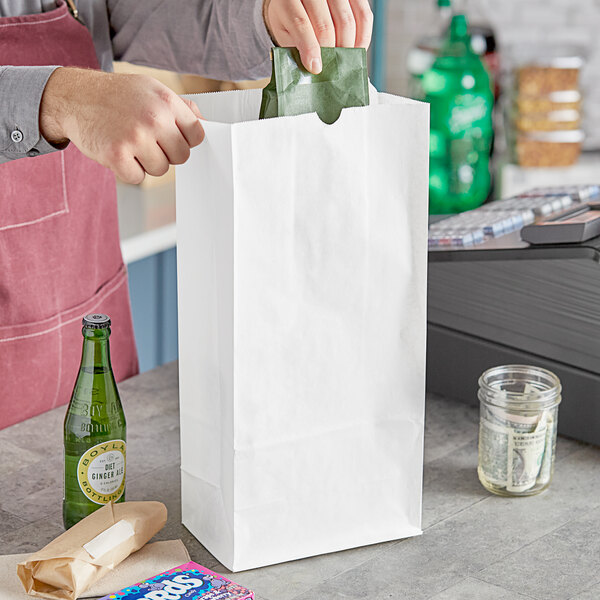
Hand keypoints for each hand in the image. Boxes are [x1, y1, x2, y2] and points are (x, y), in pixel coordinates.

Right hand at [39, 68, 203, 183]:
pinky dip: (128, 170)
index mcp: (166, 101)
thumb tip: (204, 124)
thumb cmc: (116, 95)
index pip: (197, 135)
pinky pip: (137, 177)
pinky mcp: (116, 155)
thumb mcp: (151, 89)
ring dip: (146, 162)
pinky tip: (118, 152)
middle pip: (181, 157)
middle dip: (166, 153)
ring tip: (130, 143)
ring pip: (161, 169)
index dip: (185, 141)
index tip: (172, 138)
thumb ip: (179, 106)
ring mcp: (135, 137)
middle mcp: (153, 118)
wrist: (74, 97)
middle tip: (147, 140)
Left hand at [263, 0, 372, 73]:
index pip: (301, 24)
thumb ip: (296, 47)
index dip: (310, 48)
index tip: (316, 68)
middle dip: (331, 53)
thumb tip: (313, 69)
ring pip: (346, 22)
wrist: (299, 3)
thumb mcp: (285, 32)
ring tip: (343, 63)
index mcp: (287, 0)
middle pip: (325, 26)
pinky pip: (364, 16)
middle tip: (332, 71)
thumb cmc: (290, 19)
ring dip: (347, 48)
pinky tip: (357, 50)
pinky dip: (363, 37)